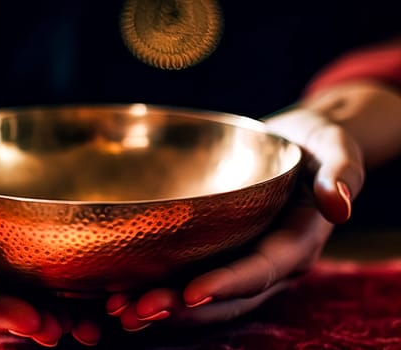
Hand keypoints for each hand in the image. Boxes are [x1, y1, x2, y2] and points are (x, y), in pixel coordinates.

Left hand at [105, 107, 364, 330]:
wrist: (299, 143)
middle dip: (183, 308)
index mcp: (298, 242)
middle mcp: (267, 262)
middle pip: (226, 296)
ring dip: (162, 307)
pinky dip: (157, 286)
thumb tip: (338, 205)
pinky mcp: (219, 251)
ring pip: (203, 295)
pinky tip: (119, 292)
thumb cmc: (319, 144)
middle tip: (138, 311)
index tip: (192, 292)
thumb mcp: (339, 149)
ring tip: (119, 311)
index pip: (262, 270)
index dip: (229, 283)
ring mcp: (241, 259)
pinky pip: (189, 276)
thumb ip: (341, 173)